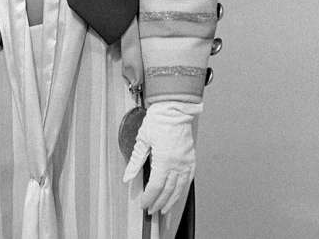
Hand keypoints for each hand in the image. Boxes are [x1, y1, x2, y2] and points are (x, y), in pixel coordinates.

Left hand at [122, 101, 201, 215]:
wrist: (174, 109)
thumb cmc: (159, 120)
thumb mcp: (143, 140)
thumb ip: (136, 161)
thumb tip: (127, 176)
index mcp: (164, 160)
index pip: (155, 186)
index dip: (149, 198)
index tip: (143, 204)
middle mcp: (177, 164)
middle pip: (167, 191)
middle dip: (158, 203)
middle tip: (151, 210)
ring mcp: (186, 162)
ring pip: (179, 189)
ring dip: (170, 201)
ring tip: (163, 209)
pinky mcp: (191, 159)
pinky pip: (187, 180)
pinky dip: (181, 190)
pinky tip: (176, 194)